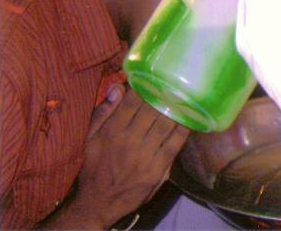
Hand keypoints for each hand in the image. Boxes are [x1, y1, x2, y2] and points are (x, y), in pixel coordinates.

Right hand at [42, 88, 188, 228]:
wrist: (98, 203)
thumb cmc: (93, 167)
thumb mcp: (89, 139)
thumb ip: (103, 113)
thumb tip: (117, 88)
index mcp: (111, 131)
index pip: (131, 102)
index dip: (145, 86)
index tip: (154, 77)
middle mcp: (129, 141)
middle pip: (151, 110)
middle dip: (163, 94)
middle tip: (174, 82)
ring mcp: (145, 155)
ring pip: (165, 125)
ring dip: (176, 108)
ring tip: (185, 94)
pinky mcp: (157, 169)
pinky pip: (174, 144)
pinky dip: (183, 129)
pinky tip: (191, 117)